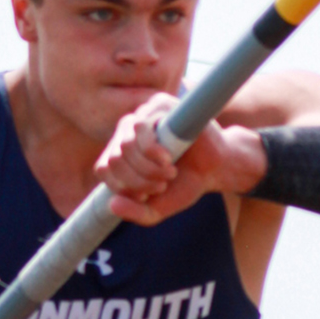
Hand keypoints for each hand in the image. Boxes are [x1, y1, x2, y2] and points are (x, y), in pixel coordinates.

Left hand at [94, 93, 264, 225]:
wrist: (215, 169)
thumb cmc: (184, 185)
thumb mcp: (157, 208)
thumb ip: (135, 212)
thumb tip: (112, 205)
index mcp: (120, 153)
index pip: (103, 168)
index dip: (123, 187)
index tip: (147, 194)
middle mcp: (127, 133)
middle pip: (114, 159)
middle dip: (139, 181)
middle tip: (162, 184)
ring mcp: (142, 116)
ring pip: (126, 144)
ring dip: (147, 167)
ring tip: (169, 172)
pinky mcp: (159, 105)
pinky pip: (140, 126)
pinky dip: (152, 150)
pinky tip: (167, 159)